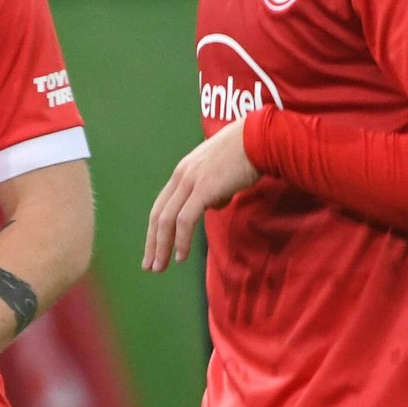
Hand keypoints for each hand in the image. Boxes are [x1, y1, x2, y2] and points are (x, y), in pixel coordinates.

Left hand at [144, 118, 257, 272]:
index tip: (153, 249)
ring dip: (162, 246)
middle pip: (158, 215)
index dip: (155, 230)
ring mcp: (190, 182)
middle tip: (150, 266)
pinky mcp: (204, 189)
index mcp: (182, 173)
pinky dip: (181, 240)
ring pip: (167, 220)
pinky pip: (186, 220)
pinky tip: (181, 256)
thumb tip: (213, 205)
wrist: (258, 139)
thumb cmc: (245, 154)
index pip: (161, 206)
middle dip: (153, 243)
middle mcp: (181, 177)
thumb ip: (213, 190)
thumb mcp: (222, 174)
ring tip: (160, 267)